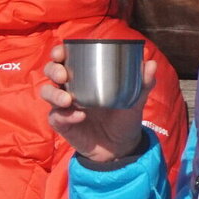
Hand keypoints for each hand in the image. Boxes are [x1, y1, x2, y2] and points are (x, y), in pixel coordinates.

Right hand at [39, 44, 156, 163]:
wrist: (122, 146)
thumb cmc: (124, 117)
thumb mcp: (136, 99)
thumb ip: (143, 82)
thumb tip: (151, 62)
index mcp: (83, 76)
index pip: (64, 58)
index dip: (58, 52)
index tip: (61, 52)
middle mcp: (70, 88)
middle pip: (50, 72)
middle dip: (53, 70)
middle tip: (63, 75)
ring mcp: (64, 106)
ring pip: (47, 93)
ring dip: (54, 94)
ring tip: (68, 99)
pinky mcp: (63, 124)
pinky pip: (57, 117)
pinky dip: (66, 116)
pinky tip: (80, 116)